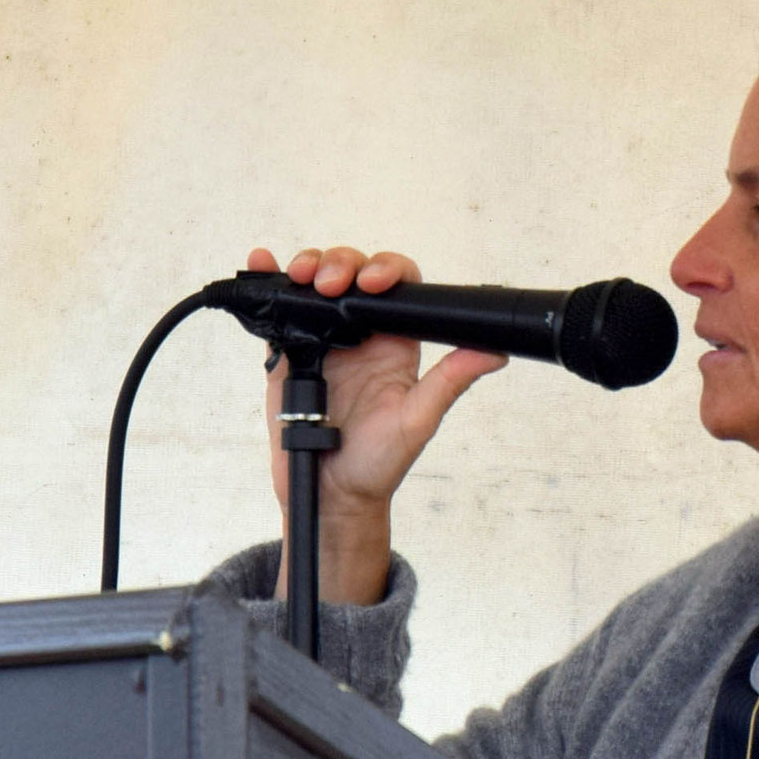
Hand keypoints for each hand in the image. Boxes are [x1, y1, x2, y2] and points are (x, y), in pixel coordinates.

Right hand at [251, 246, 506, 602]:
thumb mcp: (418, 420)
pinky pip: (278, 312)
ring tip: (300, 278)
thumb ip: (450, 381)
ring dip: (307, 267)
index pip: (397, 287)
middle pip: (352, 273)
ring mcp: (322, 341)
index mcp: (395, 344)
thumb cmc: (379, 463)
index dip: (386, 271)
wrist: (331, 493)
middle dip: (340, 265)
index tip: (372, 283)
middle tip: (329, 285)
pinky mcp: (288, 354)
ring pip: (314, 285)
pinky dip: (268, 282)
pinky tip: (262, 264)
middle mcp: (360, 336)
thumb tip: (496, 352)